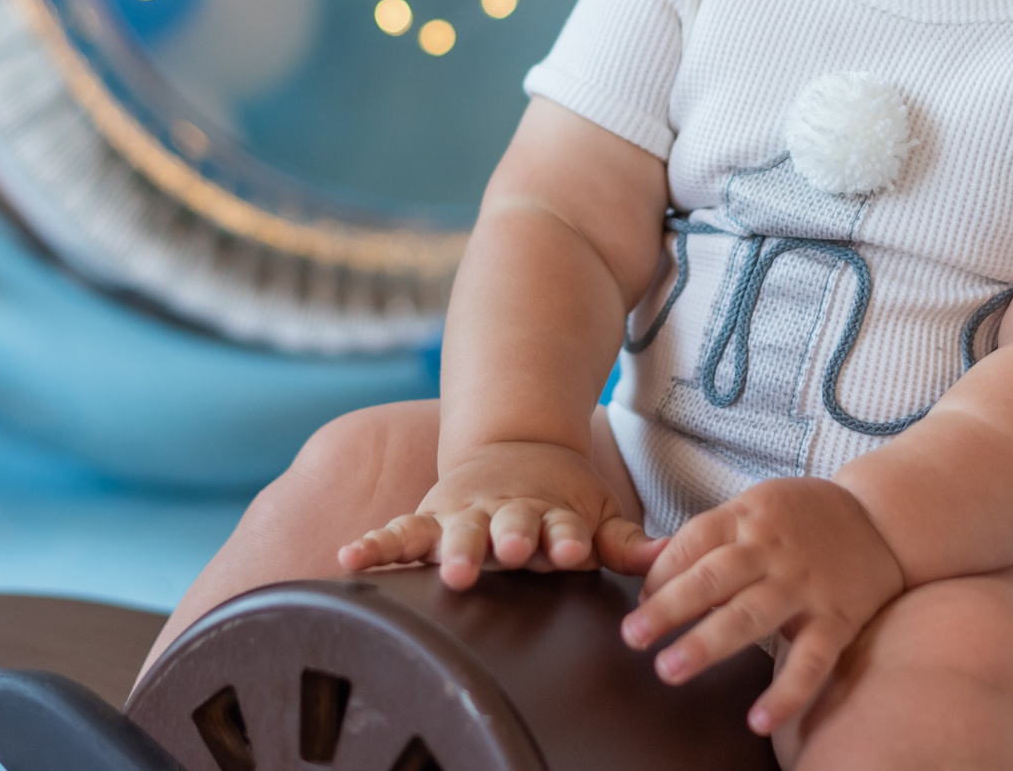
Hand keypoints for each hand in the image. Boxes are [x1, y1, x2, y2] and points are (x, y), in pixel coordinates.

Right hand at [337, 439, 661, 589]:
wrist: (513, 446)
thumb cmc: (561, 498)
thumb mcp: (598, 512)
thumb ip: (624, 540)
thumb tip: (662, 557)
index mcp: (550, 517)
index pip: (563, 530)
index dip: (568, 538)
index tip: (574, 549)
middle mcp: (505, 516)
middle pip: (507, 527)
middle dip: (508, 540)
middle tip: (510, 552)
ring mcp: (465, 516)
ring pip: (455, 531)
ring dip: (453, 548)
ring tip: (449, 567)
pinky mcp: (430, 520)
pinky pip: (398, 533)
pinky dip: (375, 545)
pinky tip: (349, 560)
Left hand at [619, 477, 904, 736]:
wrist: (883, 519)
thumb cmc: (803, 518)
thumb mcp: (756, 507)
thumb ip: (711, 536)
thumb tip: (653, 569)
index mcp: (749, 517)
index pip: (694, 542)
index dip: (662, 572)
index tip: (640, 601)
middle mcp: (773, 551)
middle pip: (714, 579)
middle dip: (669, 608)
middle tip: (632, 635)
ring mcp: (805, 586)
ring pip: (750, 617)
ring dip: (707, 644)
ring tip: (669, 669)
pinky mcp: (837, 620)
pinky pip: (810, 661)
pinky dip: (786, 693)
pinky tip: (758, 720)